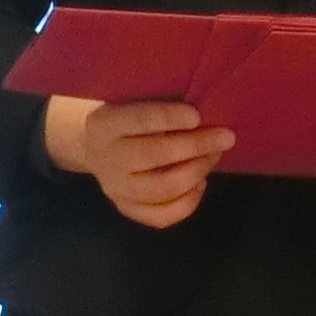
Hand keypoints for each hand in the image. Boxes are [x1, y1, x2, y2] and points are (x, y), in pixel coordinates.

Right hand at [46, 96, 234, 228]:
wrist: (90, 143)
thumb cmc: (123, 113)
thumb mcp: (132, 98)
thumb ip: (160, 103)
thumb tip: (203, 113)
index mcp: (104, 125)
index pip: (139, 120)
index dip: (170, 118)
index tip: (197, 116)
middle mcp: (106, 159)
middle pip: (155, 156)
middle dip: (196, 146)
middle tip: (225, 138)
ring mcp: (115, 188)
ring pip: (161, 190)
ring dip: (196, 173)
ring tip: (213, 157)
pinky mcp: (126, 208)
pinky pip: (161, 217)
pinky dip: (187, 203)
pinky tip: (199, 184)